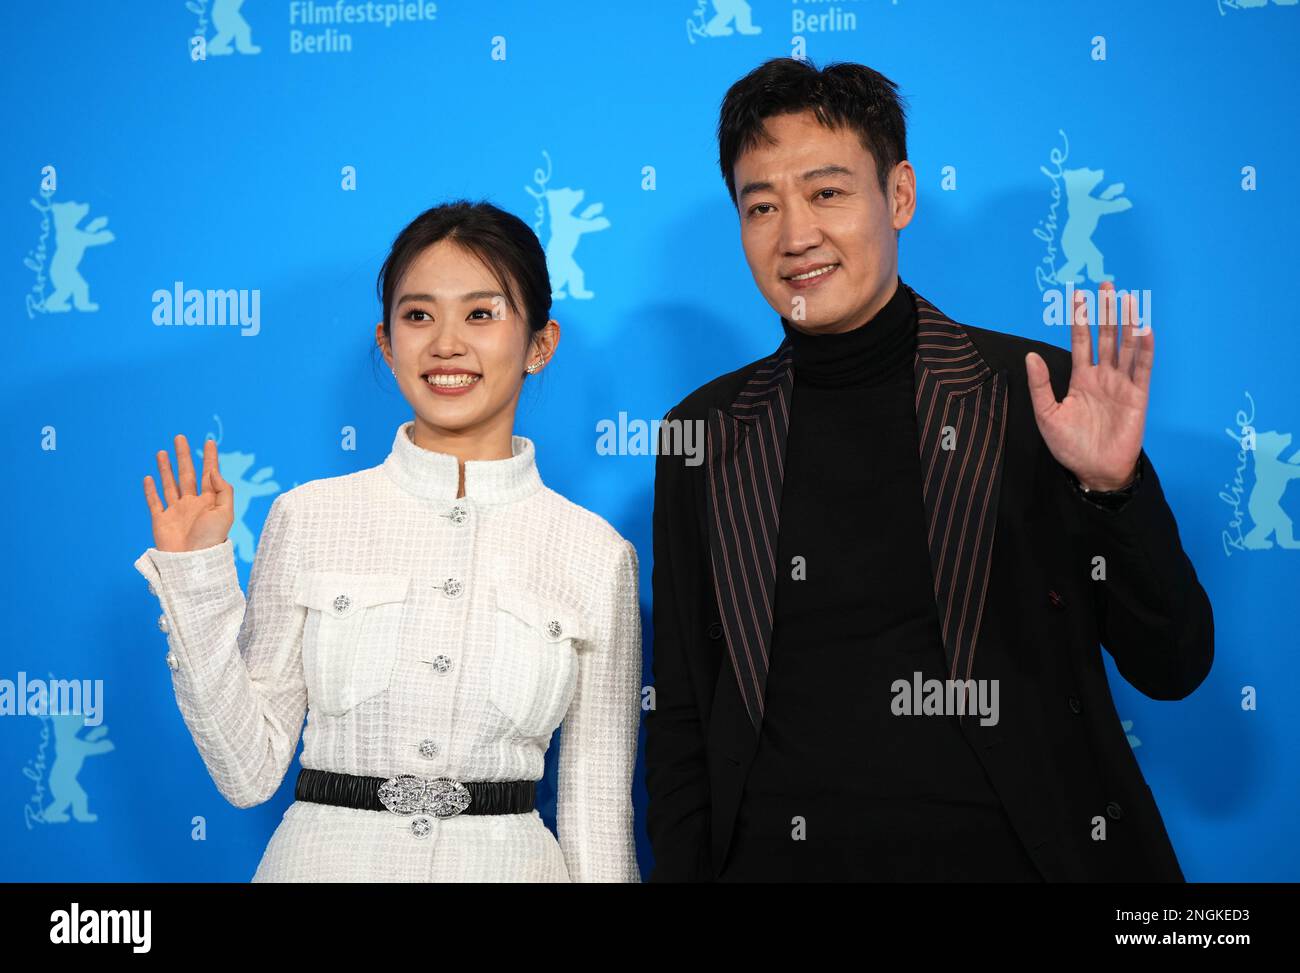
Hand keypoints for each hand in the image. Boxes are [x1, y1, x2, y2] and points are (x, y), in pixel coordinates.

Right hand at [142, 434, 232, 552]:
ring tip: (162, 452)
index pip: (210, 474)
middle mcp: (192, 503)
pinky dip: (150, 490)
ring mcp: (176, 511)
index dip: (210, 458)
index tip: (209, 442)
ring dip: (166, 468)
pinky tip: (148, 477)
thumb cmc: (211, 540)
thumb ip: (223, 490)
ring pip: (170, 484)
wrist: (192, 562)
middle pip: (187, 474)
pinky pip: (154, 502)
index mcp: (210, 501)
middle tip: (180, 437)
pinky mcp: (161, 520)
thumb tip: (214, 471)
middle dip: (184, 456)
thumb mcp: (225, 513)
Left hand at [1025, 282, 1152, 491]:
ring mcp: (1122, 384)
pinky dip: (1145, 349)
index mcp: (1081, 378)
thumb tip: (1031, 355)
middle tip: (1106, 284)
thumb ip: (1040, 385)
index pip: (1081, 341)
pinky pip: (1143, 368)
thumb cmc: (1069, 446)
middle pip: (1107, 336)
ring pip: (1127, 346)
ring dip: (1128, 322)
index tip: (1077, 294)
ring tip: (1128, 298)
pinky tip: (1144, 329)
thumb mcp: (1047, 414)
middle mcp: (1103, 376)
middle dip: (1106, 311)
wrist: (1094, 471)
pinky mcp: (1138, 396)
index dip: (1080, 319)